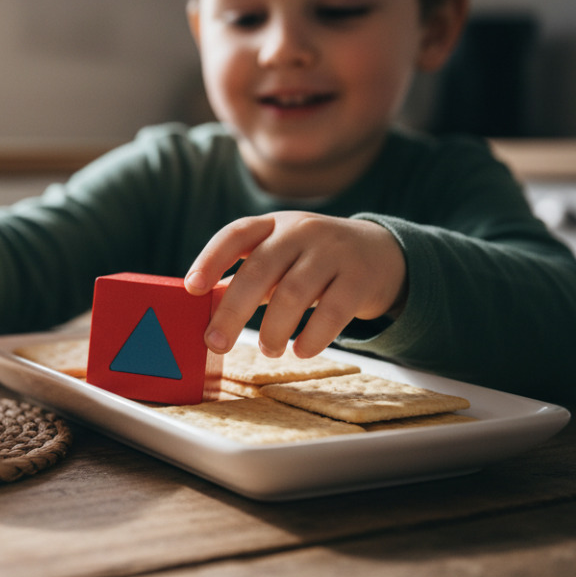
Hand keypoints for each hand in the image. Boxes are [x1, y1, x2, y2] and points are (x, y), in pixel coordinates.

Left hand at [184, 212, 406, 358]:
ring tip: (268, 349)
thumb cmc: (314, 260)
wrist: (383, 253)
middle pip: (260, 270)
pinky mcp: (361, 278)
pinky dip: (313, 336)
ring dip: (273, 329)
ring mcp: (333, 252)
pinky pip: (333, 311)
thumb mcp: (281, 255)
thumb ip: (247, 277)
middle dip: (232, 311)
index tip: (192, 288)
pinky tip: (301, 351)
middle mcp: (301, 231)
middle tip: (215, 343)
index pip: (235, 234)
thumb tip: (204, 311)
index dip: (210, 259)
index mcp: (273, 226)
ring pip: (294, 293)